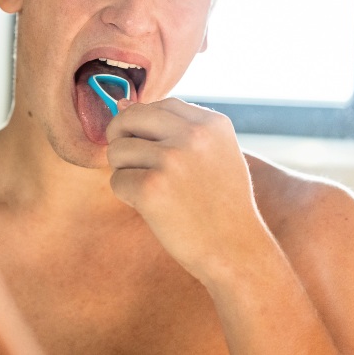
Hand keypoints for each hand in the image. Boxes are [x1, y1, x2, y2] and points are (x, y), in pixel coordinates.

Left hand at [106, 98, 266, 281]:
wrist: (237, 252)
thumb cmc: (219, 204)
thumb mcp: (213, 155)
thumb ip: (172, 127)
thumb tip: (122, 102)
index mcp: (211, 123)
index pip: (158, 105)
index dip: (144, 125)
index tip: (152, 148)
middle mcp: (193, 135)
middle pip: (130, 117)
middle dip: (121, 138)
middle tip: (133, 163)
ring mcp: (172, 160)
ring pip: (117, 150)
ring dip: (125, 170)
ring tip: (150, 189)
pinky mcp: (151, 188)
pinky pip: (116, 180)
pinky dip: (126, 195)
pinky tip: (151, 208)